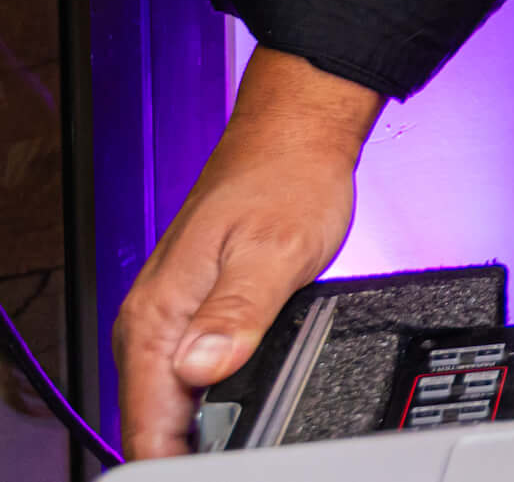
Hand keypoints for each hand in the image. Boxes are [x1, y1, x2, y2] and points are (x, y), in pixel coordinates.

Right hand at [112, 48, 381, 457]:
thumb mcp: (275, 251)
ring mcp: (171, 319)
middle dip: (193, 453)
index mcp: (157, 315)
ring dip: (205, 431)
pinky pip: (191, 377)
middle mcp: (152, 322)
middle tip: (244, 457)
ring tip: (247, 443)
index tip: (214, 473)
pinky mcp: (195, 314)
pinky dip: (215, 402)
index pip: (146, 423)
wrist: (294, 138)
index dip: (178, 463)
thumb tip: (202, 370)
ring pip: (173, 403)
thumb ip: (237, 315)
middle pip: (155, 422)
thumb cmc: (287, 180)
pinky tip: (245, 408)